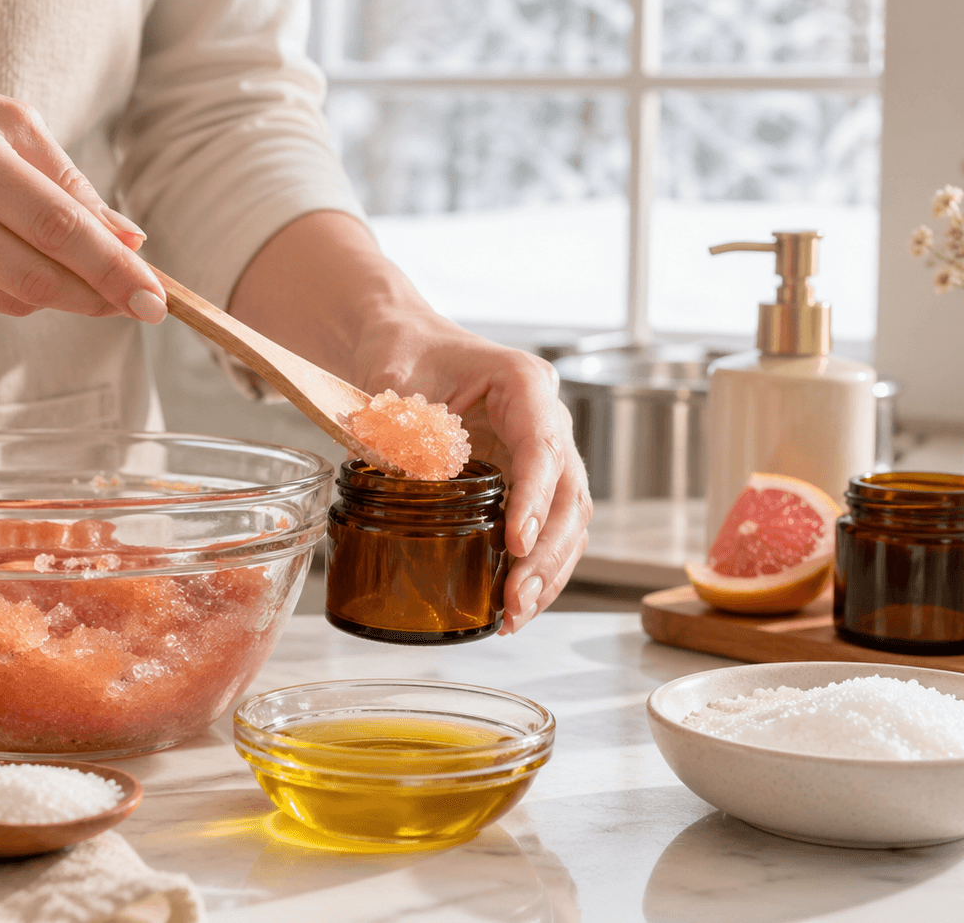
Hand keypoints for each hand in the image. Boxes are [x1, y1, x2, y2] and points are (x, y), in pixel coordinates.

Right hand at [0, 74, 165, 319]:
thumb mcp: (2, 121)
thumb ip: (69, 181)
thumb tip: (129, 241)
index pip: (54, 227)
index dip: (111, 269)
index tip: (154, 296)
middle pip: (36, 278)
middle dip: (98, 297)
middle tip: (139, 301)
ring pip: (12, 300)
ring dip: (58, 293)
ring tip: (72, 267)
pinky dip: (11, 290)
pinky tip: (1, 255)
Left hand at [353, 316, 591, 634]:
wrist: (407, 347)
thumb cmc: (406, 351)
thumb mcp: (393, 373)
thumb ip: (395, 414)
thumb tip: (397, 463)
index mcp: (523, 383)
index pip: (542, 447)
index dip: (535, 499)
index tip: (517, 542)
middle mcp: (546, 418)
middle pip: (570, 492)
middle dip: (547, 553)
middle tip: (516, 599)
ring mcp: (543, 452)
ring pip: (570, 519)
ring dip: (548, 572)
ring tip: (515, 617)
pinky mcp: (528, 481)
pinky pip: (548, 528)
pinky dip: (536, 568)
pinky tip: (515, 604)